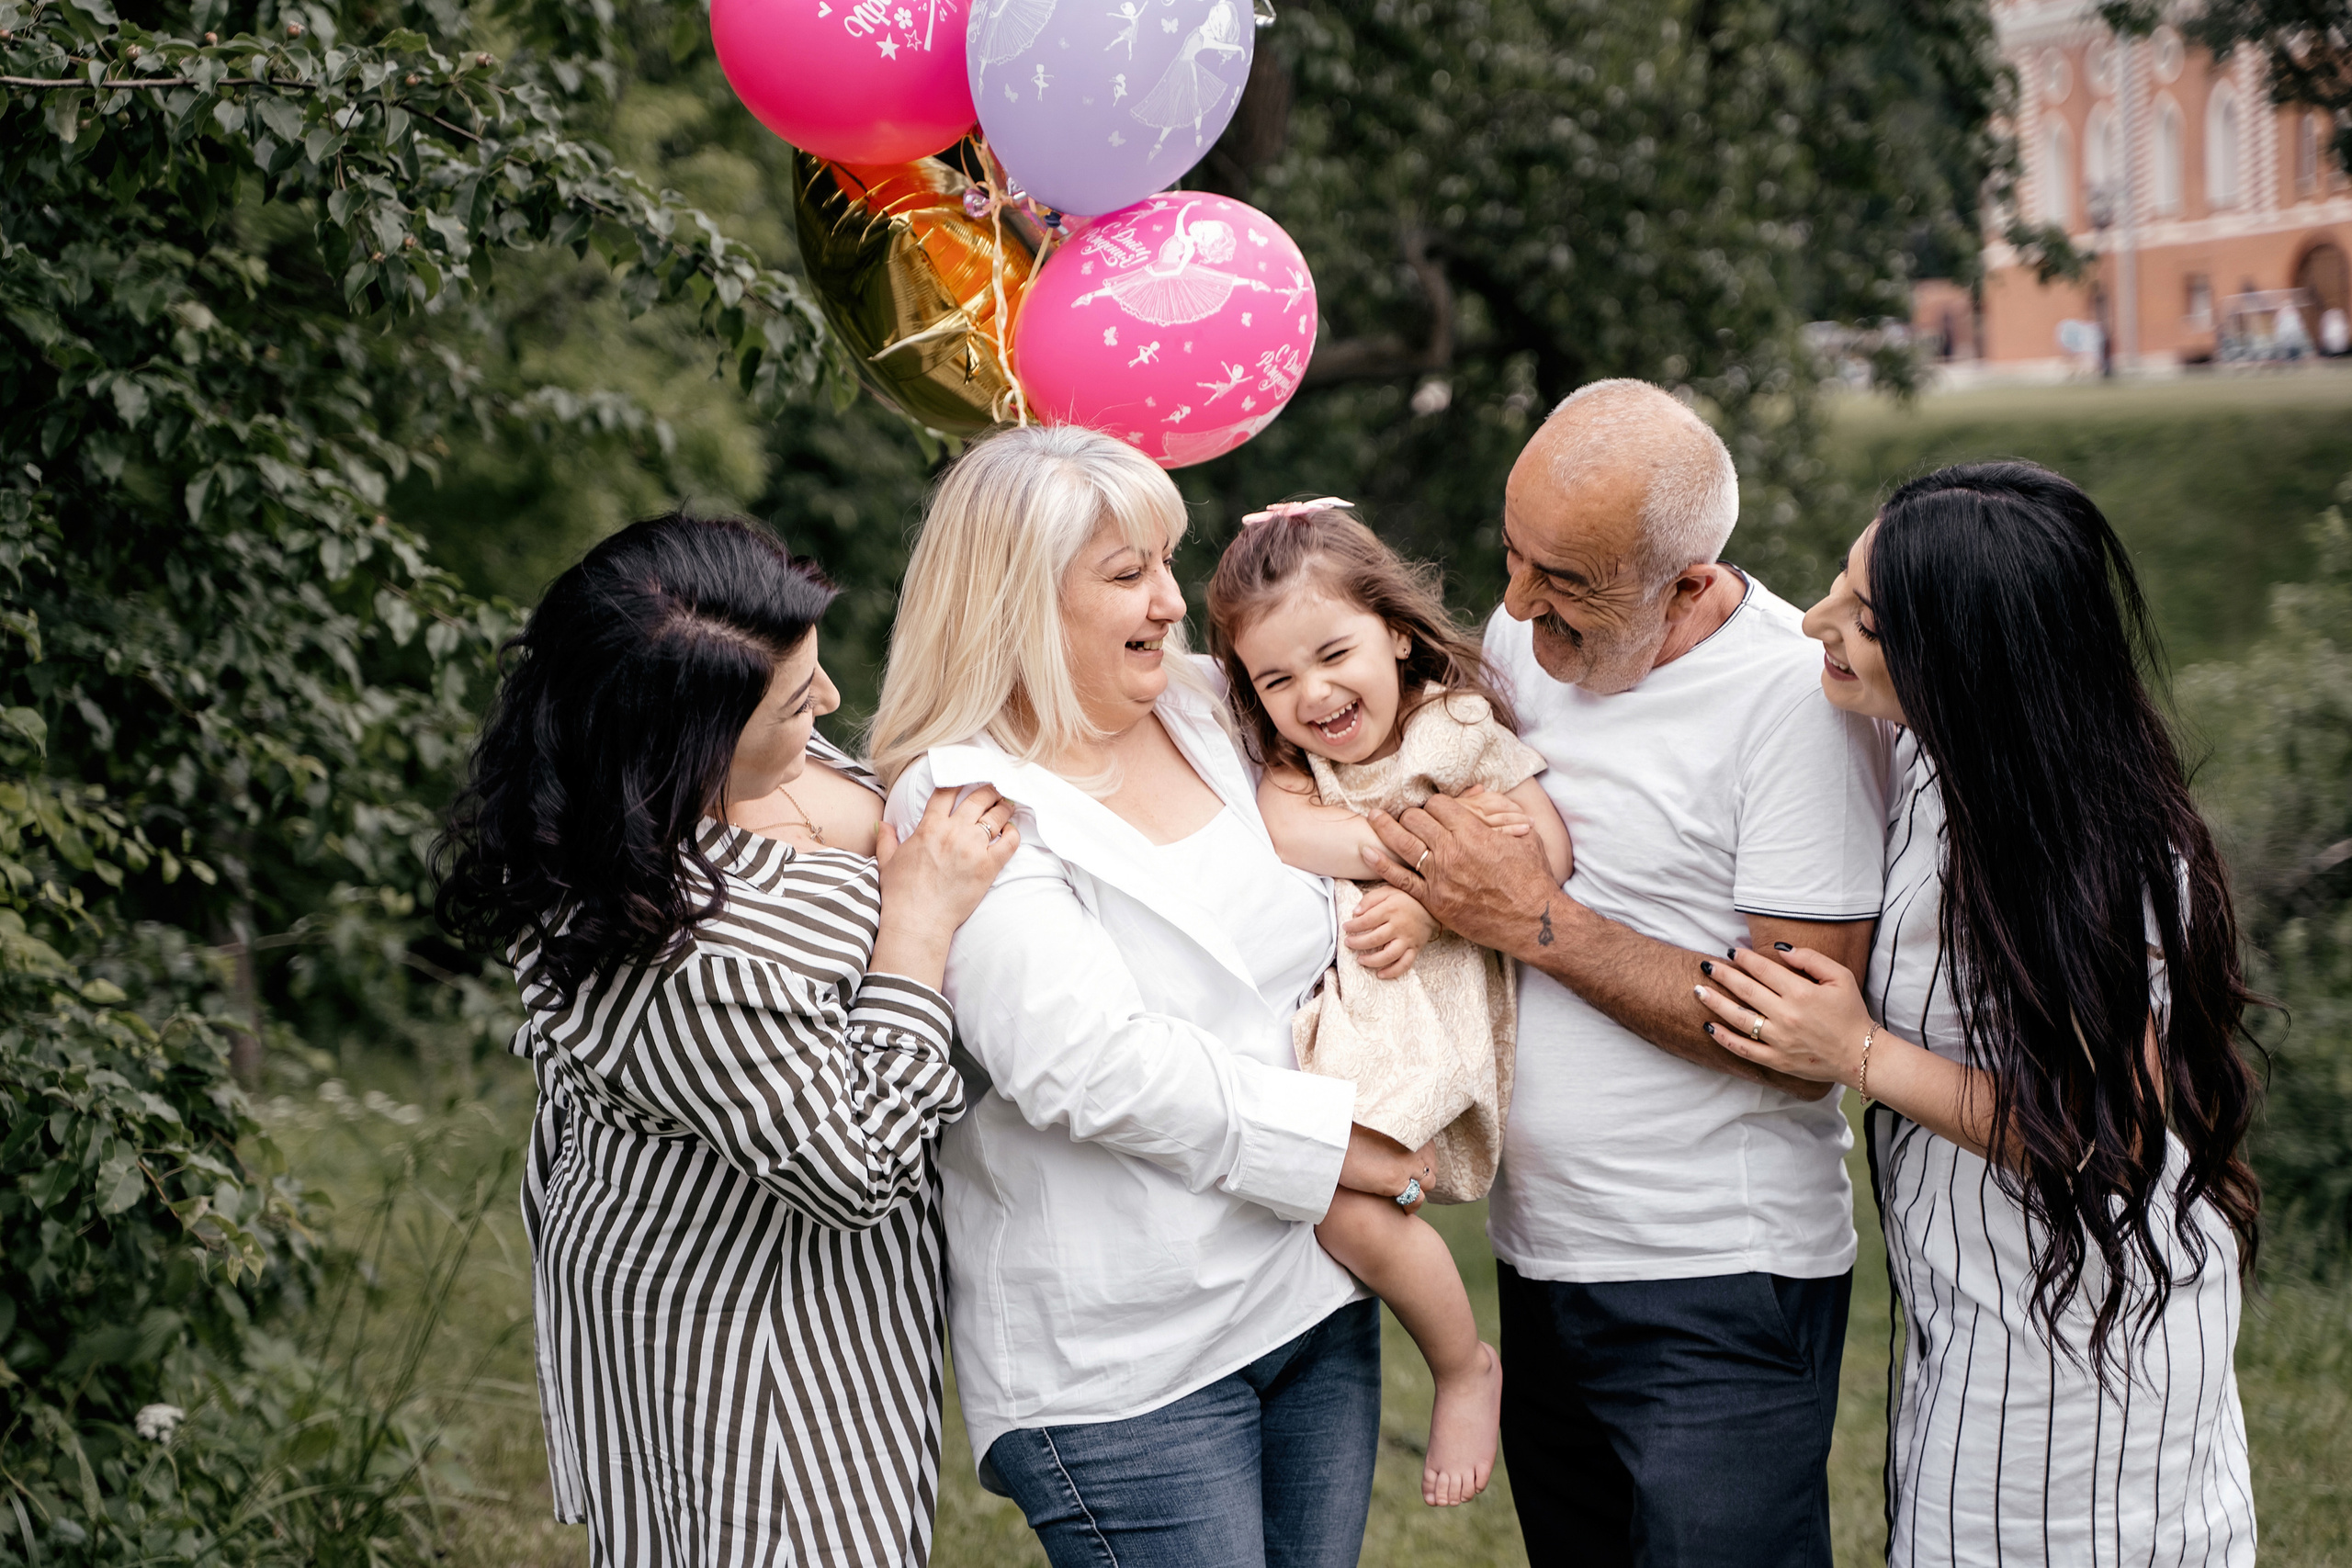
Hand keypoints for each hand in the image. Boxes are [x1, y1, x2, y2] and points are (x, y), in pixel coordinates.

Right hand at [875, 786, 1019, 935]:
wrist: (918, 920)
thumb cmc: (901, 893)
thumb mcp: (887, 861)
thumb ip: (887, 838)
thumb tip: (883, 824)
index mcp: (930, 827)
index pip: (947, 792)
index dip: (958, 782)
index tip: (966, 779)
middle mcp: (953, 832)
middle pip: (978, 798)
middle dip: (988, 790)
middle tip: (994, 790)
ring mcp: (973, 848)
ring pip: (996, 817)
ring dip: (1003, 808)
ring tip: (1006, 806)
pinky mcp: (988, 866)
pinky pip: (1009, 842)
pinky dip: (1013, 833)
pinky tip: (1010, 831)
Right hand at [1338, 1124, 1433, 1212]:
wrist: (1331, 1137)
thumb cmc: (1346, 1129)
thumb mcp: (1373, 1124)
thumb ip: (1387, 1134)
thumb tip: (1384, 1143)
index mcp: (1410, 1126)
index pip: (1429, 1149)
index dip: (1420, 1161)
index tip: (1407, 1167)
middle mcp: (1414, 1143)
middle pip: (1431, 1166)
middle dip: (1421, 1176)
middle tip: (1404, 1183)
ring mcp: (1407, 1162)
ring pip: (1429, 1182)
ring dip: (1418, 1190)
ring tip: (1402, 1196)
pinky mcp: (1396, 1180)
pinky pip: (1416, 1199)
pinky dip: (1410, 1206)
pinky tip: (1399, 1208)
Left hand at [1344, 885, 1437, 979]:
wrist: (1433, 906)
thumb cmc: (1407, 898)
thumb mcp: (1388, 890)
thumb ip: (1370, 899)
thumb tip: (1355, 912)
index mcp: (1391, 909)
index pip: (1367, 920)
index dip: (1353, 926)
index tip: (1345, 927)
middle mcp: (1399, 926)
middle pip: (1375, 939)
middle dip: (1357, 943)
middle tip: (1348, 943)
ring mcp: (1408, 939)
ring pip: (1389, 955)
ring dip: (1372, 960)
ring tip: (1360, 960)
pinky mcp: (1415, 948)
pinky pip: (1405, 964)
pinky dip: (1393, 972)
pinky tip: (1380, 974)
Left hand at [1359, 793, 1563, 959]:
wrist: (1531, 921)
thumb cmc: (1532, 879)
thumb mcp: (1525, 838)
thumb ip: (1504, 815)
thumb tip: (1487, 796)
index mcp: (1473, 832)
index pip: (1439, 804)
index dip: (1434, 802)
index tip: (1433, 807)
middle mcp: (1452, 851)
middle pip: (1416, 819)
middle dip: (1410, 813)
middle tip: (1404, 813)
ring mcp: (1439, 876)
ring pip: (1403, 843)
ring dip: (1385, 827)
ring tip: (1373, 817)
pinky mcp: (1433, 900)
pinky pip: (1400, 879)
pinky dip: (1381, 864)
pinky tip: (1367, 852)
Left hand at [1692, 945, 1874, 1087]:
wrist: (1860, 1055)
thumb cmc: (1851, 1013)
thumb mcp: (1840, 976)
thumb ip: (1811, 959)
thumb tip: (1780, 949)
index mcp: (1801, 993)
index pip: (1763, 970)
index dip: (1743, 959)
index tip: (1730, 951)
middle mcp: (1787, 1015)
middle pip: (1745, 991)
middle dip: (1722, 975)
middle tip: (1705, 965)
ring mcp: (1780, 1040)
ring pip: (1739, 1019)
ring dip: (1715, 1003)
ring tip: (1698, 990)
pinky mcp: (1777, 1060)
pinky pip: (1744, 1049)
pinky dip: (1724, 1038)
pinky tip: (1709, 1026)